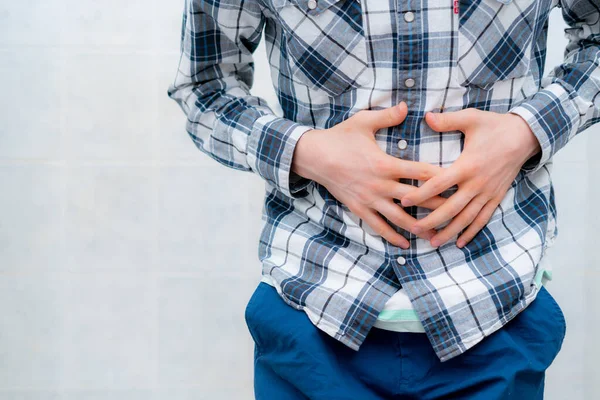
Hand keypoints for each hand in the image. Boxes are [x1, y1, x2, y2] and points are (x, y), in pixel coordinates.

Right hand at [292, 102, 447, 248]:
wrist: (314, 157)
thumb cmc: (339, 137)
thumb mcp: (363, 122)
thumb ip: (388, 116)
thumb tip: (407, 106)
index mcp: (385, 164)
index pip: (420, 172)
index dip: (441, 178)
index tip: (459, 182)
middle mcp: (380, 185)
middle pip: (415, 198)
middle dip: (437, 206)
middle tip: (458, 212)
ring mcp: (369, 200)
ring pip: (399, 218)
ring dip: (418, 227)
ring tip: (436, 234)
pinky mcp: (359, 208)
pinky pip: (377, 226)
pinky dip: (392, 236)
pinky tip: (405, 244)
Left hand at [400, 108, 541, 247]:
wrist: (526, 135)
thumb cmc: (495, 126)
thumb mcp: (472, 118)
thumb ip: (447, 120)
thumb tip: (426, 117)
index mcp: (467, 165)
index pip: (438, 184)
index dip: (420, 194)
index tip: (403, 201)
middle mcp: (477, 183)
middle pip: (451, 208)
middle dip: (431, 221)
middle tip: (413, 229)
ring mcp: (488, 192)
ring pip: (466, 218)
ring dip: (449, 232)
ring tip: (433, 243)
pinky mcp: (496, 197)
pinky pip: (483, 219)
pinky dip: (471, 232)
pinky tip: (459, 243)